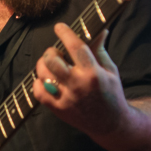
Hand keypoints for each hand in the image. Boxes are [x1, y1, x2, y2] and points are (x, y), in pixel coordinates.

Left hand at [33, 22, 130, 138]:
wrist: (110, 124)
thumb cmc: (112, 94)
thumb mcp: (110, 70)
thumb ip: (100, 50)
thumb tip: (100, 30)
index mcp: (93, 73)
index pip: (75, 47)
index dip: (65, 33)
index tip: (59, 27)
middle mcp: (78, 85)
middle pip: (53, 60)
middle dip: (51, 51)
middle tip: (55, 52)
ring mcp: (66, 98)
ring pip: (43, 75)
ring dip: (43, 65)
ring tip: (49, 65)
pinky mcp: (58, 109)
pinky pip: (38, 92)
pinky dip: (38, 83)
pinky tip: (45, 80)